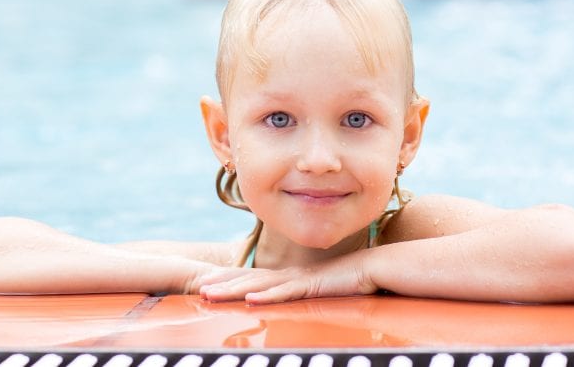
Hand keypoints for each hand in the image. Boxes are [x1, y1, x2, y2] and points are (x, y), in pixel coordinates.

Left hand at [196, 254, 376, 304]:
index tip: (207, 283)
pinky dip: (267, 296)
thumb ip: (305, 296)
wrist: (375, 268)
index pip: (253, 277)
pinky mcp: (313, 285)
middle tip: (197, 289)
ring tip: (210, 294)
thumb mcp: (321, 292)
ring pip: (260, 285)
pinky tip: (251, 299)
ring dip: (233, 289)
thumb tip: (292, 304)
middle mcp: (289, 275)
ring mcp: (299, 279)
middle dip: (222, 283)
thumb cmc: (350, 280)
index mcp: (289, 277)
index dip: (229, 279)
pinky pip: (286, 292)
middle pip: (249, 279)